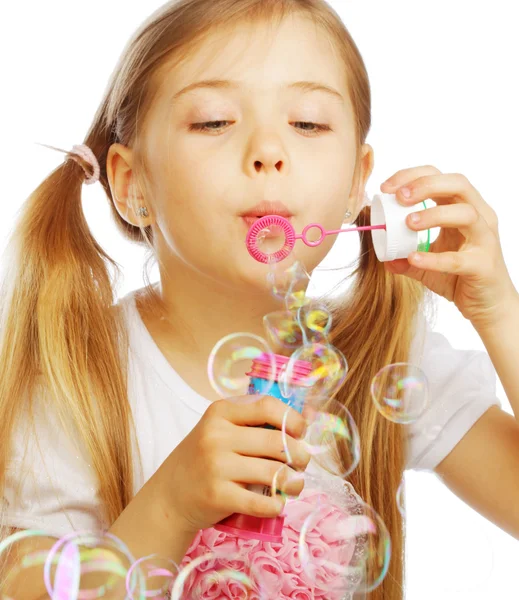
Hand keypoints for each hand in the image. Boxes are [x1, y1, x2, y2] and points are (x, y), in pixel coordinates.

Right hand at [151, 395, 310, 534]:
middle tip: (301, 463)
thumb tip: (308, 417)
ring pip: (274, 472)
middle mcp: (217, 436)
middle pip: (277, 442)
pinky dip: (277, 504)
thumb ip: (255, 421)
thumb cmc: (205, 457)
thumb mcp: (221, 429)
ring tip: (295, 484)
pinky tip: (278, 503)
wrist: (170, 494)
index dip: (292, 419)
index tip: (300, 432)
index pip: (267, 406)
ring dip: (294, 482)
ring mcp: (216, 466)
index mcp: (221, 412)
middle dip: (300, 455)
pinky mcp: (217, 496)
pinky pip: (261, 502)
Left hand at [380, 165, 517, 327]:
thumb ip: (405, 259)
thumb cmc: (459, 277)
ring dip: (434, 214)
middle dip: (426, 185)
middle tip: (398, 197)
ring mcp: (485, 240)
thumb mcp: (427, 265)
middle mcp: (479, 217)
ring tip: (408, 223)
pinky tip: (413, 258)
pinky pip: (458, 259)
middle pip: (458, 185)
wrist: (487, 305)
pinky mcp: (483, 265)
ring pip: (466, 214)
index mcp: (463, 208)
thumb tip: (383, 257)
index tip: (386, 188)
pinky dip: (434, 258)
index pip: (440, 177)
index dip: (412, 176)